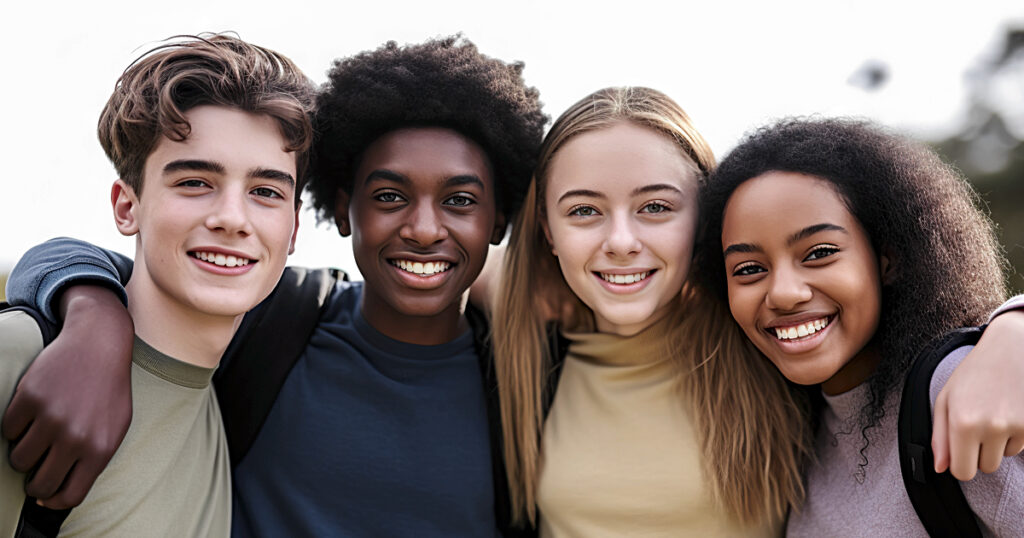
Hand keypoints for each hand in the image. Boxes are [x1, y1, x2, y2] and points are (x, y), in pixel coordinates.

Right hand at [1, 285, 133, 507]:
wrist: (99, 345)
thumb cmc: (108, 391)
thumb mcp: (115, 429)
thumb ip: (91, 463)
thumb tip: (57, 497)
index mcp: (100, 449)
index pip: (69, 497)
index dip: (53, 501)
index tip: (46, 495)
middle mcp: (75, 438)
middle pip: (39, 485)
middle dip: (34, 482)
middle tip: (36, 469)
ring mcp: (50, 418)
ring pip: (18, 460)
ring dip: (24, 452)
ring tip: (39, 434)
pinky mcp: (28, 399)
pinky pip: (8, 431)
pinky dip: (17, 426)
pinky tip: (35, 412)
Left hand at [932, 309, 1023, 479]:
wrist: (1012, 349)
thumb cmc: (974, 374)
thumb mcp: (946, 399)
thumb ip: (940, 437)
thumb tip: (942, 468)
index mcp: (963, 422)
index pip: (962, 472)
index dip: (960, 464)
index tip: (961, 452)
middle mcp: (991, 427)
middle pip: (985, 468)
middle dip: (979, 453)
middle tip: (978, 425)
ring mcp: (1017, 426)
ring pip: (1003, 457)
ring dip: (998, 443)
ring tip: (994, 413)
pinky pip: (1020, 447)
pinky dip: (1015, 435)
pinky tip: (1010, 411)